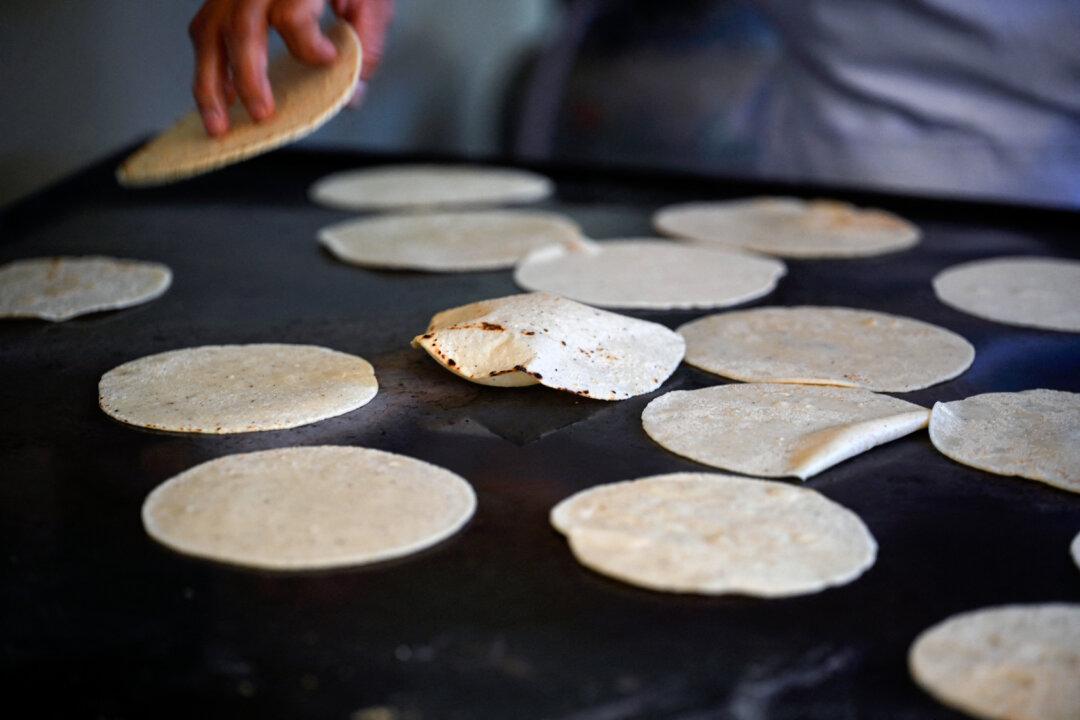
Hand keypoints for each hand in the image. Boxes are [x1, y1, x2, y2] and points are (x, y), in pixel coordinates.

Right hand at [189, 0, 393, 135]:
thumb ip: (366, 42)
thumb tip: (351, 95)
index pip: (292, 13)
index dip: (308, 45)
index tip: (327, 59)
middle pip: (241, 26)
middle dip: (247, 78)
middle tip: (262, 115)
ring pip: (208, 30)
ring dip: (211, 82)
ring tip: (218, 124)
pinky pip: (204, 28)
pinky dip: (209, 66)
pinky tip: (220, 97)